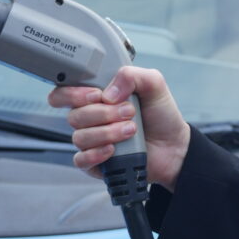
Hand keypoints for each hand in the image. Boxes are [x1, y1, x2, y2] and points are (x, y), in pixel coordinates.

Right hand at [47, 66, 190, 191]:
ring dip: (107, 133)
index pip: (64, 93)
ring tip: (131, 130)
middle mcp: (90, 118)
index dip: (73, 94)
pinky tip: (113, 150)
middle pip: (73, 116)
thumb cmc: (160, 115)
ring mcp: (92, 141)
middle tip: (128, 112)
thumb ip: (132, 75)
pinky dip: (96, 154)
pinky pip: (81, 160)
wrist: (173, 145)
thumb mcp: (153, 84)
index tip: (98, 95)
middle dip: (102, 114)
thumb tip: (109, 92)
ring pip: (80, 137)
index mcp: (97, 96)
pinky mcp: (95, 162)